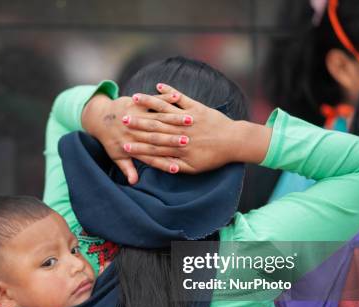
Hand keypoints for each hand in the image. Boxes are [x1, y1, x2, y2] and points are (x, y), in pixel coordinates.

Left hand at [81, 92, 192, 183]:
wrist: (99, 119)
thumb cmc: (111, 140)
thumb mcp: (116, 156)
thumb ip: (127, 168)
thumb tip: (133, 182)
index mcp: (132, 144)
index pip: (152, 155)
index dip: (164, 162)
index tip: (177, 167)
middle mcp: (135, 130)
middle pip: (159, 135)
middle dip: (175, 138)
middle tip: (190, 142)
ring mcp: (136, 115)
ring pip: (158, 116)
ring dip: (174, 117)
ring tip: (190, 120)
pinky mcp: (137, 104)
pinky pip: (154, 100)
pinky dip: (165, 97)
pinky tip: (177, 98)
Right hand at [125, 83, 271, 173]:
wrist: (235, 142)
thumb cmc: (215, 157)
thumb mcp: (195, 168)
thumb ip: (178, 167)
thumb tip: (163, 168)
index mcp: (179, 148)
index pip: (154, 146)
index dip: (138, 145)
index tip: (125, 143)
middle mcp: (181, 132)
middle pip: (155, 126)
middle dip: (138, 123)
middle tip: (123, 119)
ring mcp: (188, 119)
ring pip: (165, 110)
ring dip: (149, 103)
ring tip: (135, 98)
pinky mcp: (196, 108)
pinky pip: (181, 98)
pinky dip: (170, 92)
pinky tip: (159, 86)